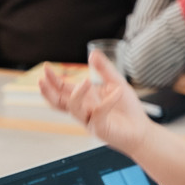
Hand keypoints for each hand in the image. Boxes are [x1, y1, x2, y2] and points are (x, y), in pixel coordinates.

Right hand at [38, 50, 153, 154]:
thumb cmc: (128, 110)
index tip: (46, 68)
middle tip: (42, 80)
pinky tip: (118, 92)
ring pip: (74, 109)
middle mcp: (84, 110)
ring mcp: (90, 121)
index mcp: (85, 99)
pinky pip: (99, 115)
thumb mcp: (117, 83)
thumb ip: (104, 69)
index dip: (53, 81)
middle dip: (49, 92)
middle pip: (59, 103)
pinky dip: (107, 102)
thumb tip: (93, 53)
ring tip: (86, 81)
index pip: (63, 90)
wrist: (142, 131)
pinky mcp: (101, 129)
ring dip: (77, 94)